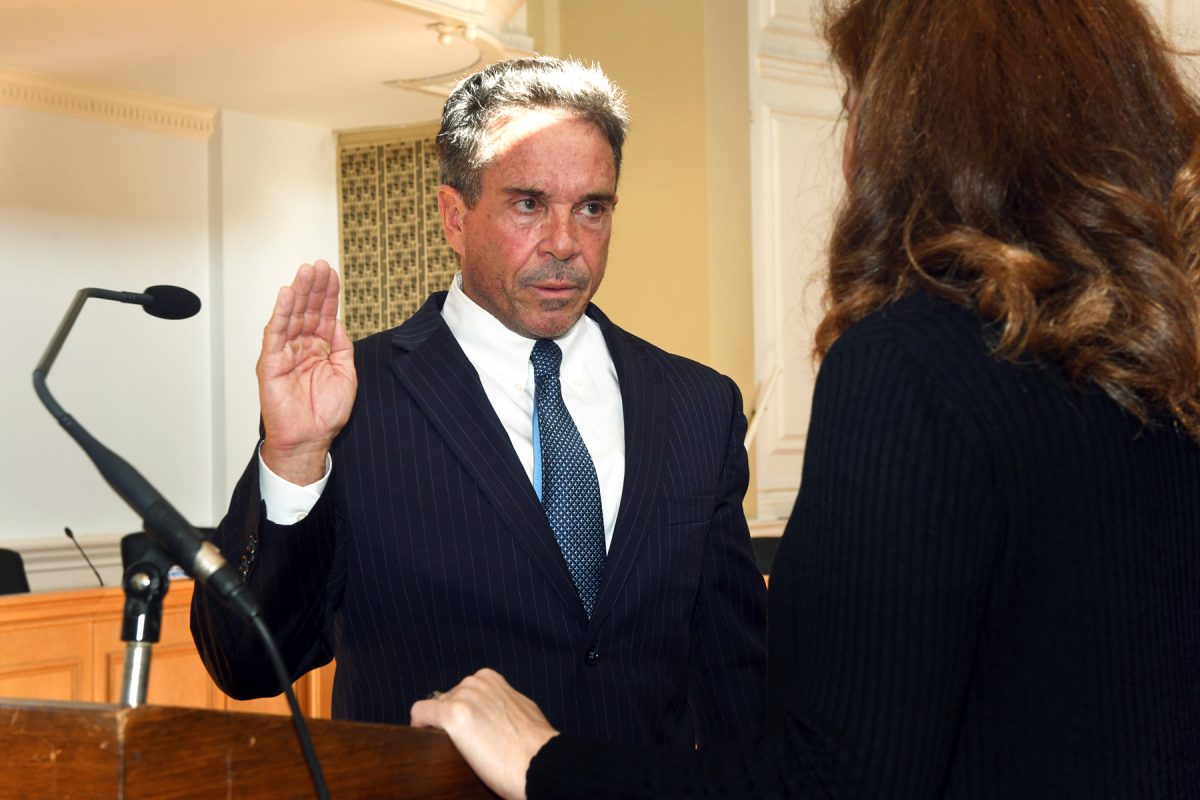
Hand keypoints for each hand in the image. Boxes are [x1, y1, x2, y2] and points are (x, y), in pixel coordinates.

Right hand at [257, 261, 356, 483]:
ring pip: (291, 316)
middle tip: (318, 265)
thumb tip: (338, 322)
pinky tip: (286, 296)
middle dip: (313, 286)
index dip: (328, 294)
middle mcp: (301, 346)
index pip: (323, 314)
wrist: (310, 439)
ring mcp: (286, 352)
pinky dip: (280, 314)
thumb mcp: (346, 375)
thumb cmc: (324, 413)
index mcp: (319, 348)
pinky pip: (276, 334)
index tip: (332, 273)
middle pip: (307, 309)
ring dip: (298, 293)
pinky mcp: (272, 362)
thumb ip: (342, 347)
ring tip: (305, 272)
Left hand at [410, 668, 557, 799]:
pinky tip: (421, 736)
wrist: (539, 763)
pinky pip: (422, 713)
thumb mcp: (522, 709)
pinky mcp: (453, 715)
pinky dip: (419, 724)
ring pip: (436, 707)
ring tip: (448, 747)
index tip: (464, 730)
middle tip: (460, 744)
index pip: (462, 691)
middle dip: (450, 718)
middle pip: (447, 698)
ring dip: (439, 725)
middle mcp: (477, 683)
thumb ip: (502, 703)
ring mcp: (465, 697)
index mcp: (491, 679)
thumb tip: (494, 712)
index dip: (461, 711)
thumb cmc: (536, 745)